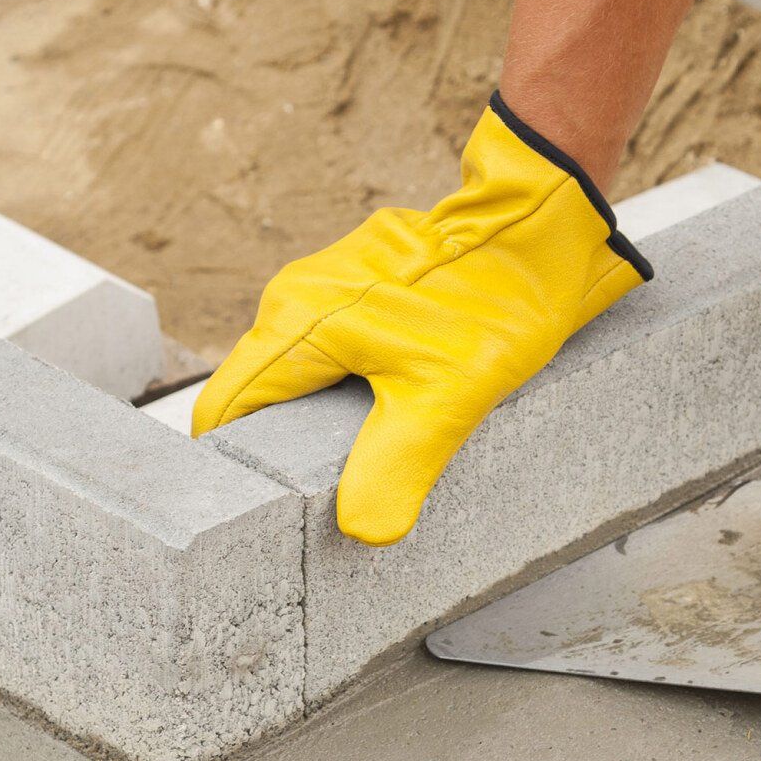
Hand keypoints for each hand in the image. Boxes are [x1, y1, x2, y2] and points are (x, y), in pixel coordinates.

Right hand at [193, 94, 650, 544]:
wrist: (535, 228)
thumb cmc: (492, 308)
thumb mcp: (444, 402)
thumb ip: (392, 469)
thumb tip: (361, 531)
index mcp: (297, 323)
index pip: (225, 410)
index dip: (237, 463)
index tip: (266, 504)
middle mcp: (295, 295)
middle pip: (261, 390)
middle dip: (287, 439)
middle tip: (334, 482)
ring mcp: (324, 278)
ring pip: (299, 364)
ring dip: (324, 406)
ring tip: (375, 438)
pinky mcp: (356, 275)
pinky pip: (333, 338)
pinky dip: (354, 373)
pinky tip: (399, 391)